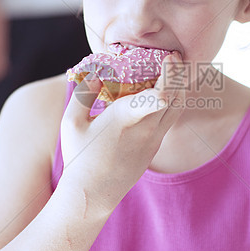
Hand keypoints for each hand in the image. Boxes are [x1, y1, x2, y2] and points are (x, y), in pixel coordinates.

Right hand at [59, 53, 185, 213]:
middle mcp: (144, 129)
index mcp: (123, 121)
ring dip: (178, 85)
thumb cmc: (79, 157)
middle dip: (176, 74)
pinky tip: (167, 88)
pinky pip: (172, 117)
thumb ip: (83, 93)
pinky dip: (174, 99)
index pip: (149, 101)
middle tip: (173, 55)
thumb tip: (95, 70)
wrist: (93, 195)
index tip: (172, 61)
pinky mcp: (156, 145)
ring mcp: (154, 138)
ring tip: (174, 68)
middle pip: (173, 97)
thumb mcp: (71, 123)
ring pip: (177, 107)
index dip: (165, 80)